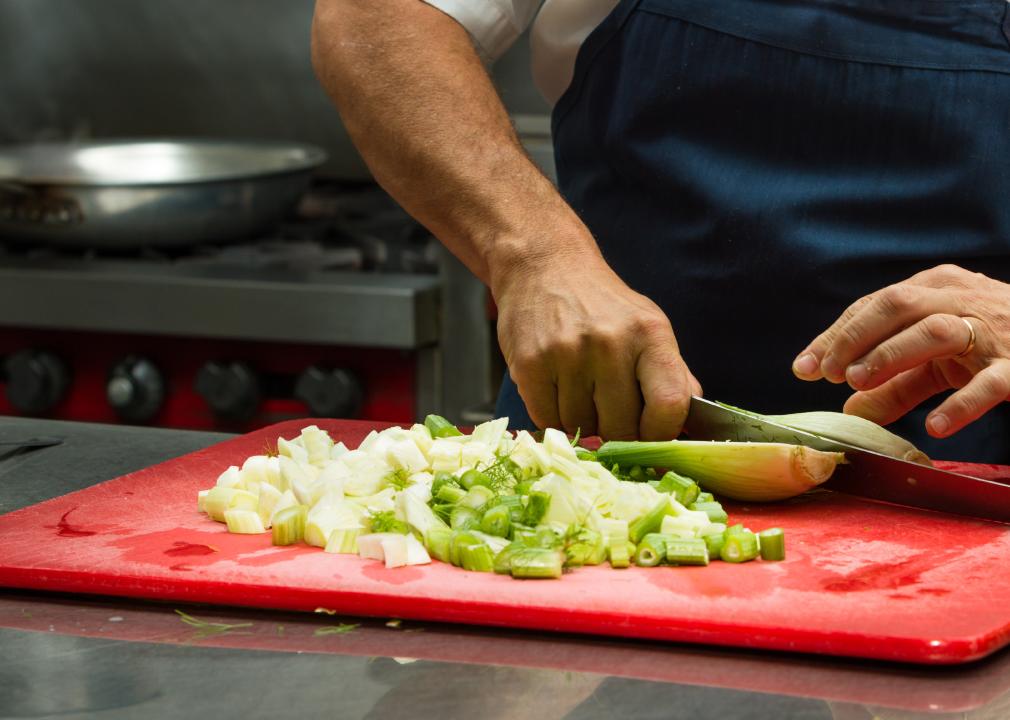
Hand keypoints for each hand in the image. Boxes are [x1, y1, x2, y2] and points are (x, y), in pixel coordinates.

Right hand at [494, 253, 700, 439]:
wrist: (545, 267)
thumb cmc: (602, 305)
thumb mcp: (647, 326)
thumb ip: (672, 374)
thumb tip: (693, 425)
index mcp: (650, 334)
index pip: (670, 405)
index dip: (662, 434)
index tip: (650, 436)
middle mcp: (610, 343)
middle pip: (621, 427)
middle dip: (617, 434)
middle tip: (609, 417)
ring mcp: (567, 354)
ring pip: (581, 428)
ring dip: (582, 424)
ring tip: (579, 394)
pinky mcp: (530, 365)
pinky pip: (548, 420)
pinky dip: (553, 418)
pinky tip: (557, 392)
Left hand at [792, 264, 1009, 437]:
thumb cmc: (990, 345)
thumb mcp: (937, 362)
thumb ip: (894, 384)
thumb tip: (848, 410)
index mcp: (935, 289)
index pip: (874, 305)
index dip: (836, 335)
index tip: (802, 367)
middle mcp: (961, 299)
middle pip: (897, 305)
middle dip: (854, 338)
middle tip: (823, 373)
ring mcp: (993, 330)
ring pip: (936, 331)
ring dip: (890, 355)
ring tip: (856, 383)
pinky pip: (991, 381)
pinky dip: (962, 403)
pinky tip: (935, 426)